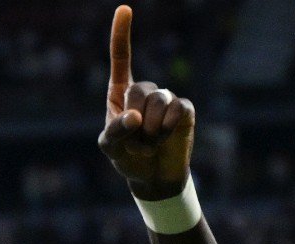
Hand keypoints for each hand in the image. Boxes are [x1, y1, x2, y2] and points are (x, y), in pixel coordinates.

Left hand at [98, 5, 195, 199]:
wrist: (153, 176)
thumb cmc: (127, 158)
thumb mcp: (110, 148)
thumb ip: (115, 132)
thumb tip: (134, 118)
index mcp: (120, 94)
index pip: (121, 59)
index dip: (121, 35)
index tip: (124, 9)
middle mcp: (144, 92)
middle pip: (140, 89)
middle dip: (135, 119)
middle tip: (136, 139)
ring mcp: (166, 99)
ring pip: (160, 101)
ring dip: (151, 129)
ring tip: (150, 143)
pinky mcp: (185, 111)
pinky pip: (178, 109)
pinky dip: (169, 127)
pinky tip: (166, 138)